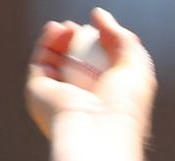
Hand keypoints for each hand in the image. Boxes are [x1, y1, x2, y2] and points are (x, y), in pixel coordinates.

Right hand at [25, 8, 156, 139]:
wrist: (98, 131)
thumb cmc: (123, 105)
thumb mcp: (135, 65)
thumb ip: (121, 37)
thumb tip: (98, 15)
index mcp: (107, 102)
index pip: (102, 71)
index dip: (100, 48)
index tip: (100, 30)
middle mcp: (82, 102)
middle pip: (75, 65)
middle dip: (76, 43)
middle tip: (79, 27)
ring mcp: (59, 98)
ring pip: (55, 62)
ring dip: (60, 40)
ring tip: (68, 27)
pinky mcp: (39, 93)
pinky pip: (40, 62)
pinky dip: (47, 43)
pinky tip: (57, 29)